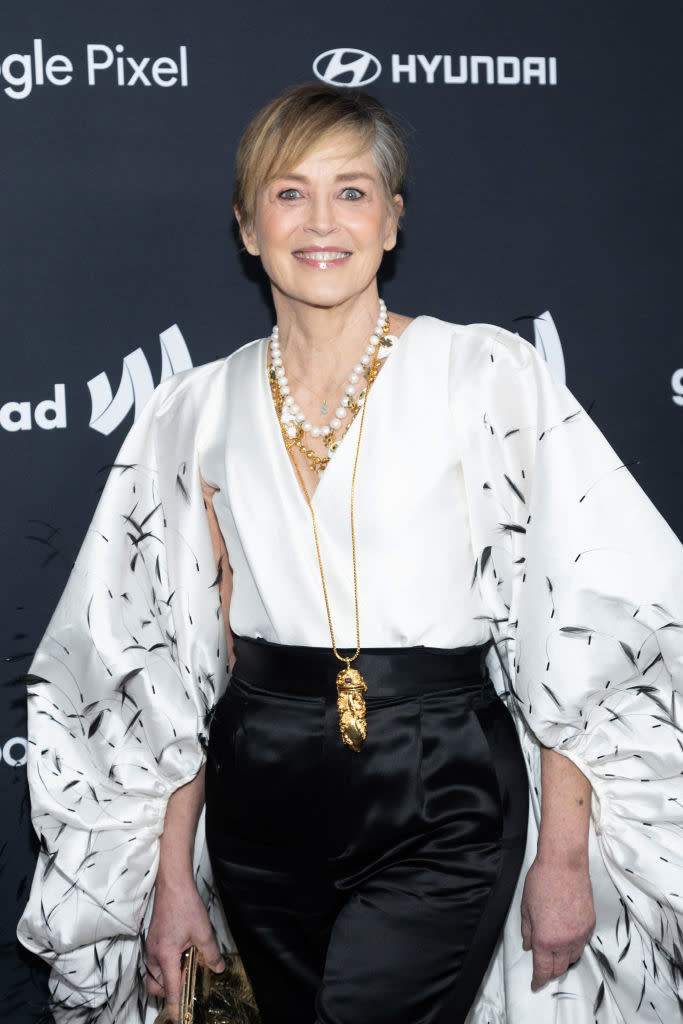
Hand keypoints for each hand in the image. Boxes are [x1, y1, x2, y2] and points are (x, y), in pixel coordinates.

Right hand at [145, 875, 224, 1020]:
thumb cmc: (185, 905)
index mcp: (165, 956)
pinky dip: (164, 968)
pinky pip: (154, 963)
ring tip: (184, 971)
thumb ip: (211, 953)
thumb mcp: (203, 931)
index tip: (179, 1018)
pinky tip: (179, 957)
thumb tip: (218, 968)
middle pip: (156, 986)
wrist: (172, 885)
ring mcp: (151, 947)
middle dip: (168, 993)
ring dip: (166, 979)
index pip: (170, 989)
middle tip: (186, 989)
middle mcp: (154, 955)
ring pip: (154, 975)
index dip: (176, 1006)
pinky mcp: (152, 940)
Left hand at [520, 856, 594, 990]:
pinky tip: (567, 939)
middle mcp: (564, 941)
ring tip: (555, 954)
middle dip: (550, 972)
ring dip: (564, 960)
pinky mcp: (590, 925)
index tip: (535, 984)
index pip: (542, 969)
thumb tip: (528, 945)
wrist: (564, 865)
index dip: (538, 980)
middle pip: (559, 968)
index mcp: (545, 939)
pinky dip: (574, 946)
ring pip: (573, 958)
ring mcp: (580, 934)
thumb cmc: (542, 881)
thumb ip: (527, 931)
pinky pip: (582, 944)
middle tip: (544, 970)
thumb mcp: (526, 908)